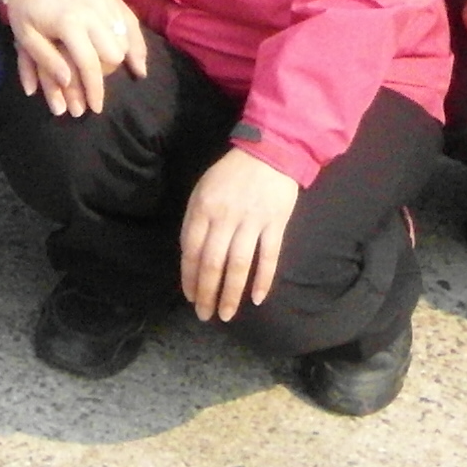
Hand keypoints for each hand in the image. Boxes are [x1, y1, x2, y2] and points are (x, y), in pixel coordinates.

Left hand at [3, 0, 148, 115]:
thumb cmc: (28, 9)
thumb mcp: (26, 37)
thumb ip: (47, 61)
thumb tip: (68, 82)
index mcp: (70, 24)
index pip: (90, 64)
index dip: (94, 90)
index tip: (96, 108)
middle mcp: (93, 12)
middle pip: (113, 54)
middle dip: (106, 75)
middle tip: (94, 84)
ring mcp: (105, 2)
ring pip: (125, 39)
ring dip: (120, 60)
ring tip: (115, 75)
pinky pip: (131, 22)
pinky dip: (136, 43)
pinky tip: (138, 62)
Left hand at [178, 145, 302, 322]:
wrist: (269, 151)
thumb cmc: (231, 174)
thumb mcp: (203, 190)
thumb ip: (195, 221)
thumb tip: (190, 258)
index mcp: (203, 208)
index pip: (191, 251)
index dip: (190, 279)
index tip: (191, 298)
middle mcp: (225, 216)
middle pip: (213, 263)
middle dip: (207, 293)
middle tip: (205, 315)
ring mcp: (252, 220)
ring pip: (239, 265)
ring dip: (231, 293)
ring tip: (227, 314)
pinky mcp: (276, 222)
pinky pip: (269, 256)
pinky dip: (263, 279)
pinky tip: (257, 299)